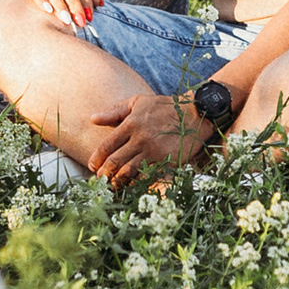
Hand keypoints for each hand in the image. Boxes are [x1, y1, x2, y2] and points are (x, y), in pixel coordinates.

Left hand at [84, 84, 210, 187]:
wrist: (196, 114)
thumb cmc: (165, 107)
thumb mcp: (138, 102)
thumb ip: (114, 111)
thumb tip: (92, 119)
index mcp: (130, 124)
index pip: (106, 146)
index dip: (96, 159)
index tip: (93, 167)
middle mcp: (140, 138)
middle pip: (114, 162)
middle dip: (104, 174)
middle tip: (100, 180)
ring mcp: (154, 151)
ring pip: (129, 171)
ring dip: (118, 181)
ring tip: (113, 185)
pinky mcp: (166, 161)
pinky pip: (147, 175)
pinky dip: (137, 182)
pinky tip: (132, 185)